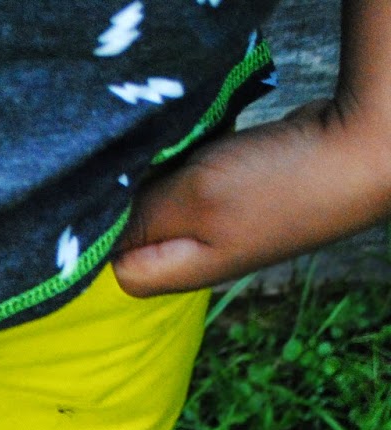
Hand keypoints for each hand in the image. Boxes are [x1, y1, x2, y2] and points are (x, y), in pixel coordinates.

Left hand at [113, 98, 390, 296]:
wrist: (358, 152)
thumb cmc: (277, 185)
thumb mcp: (191, 199)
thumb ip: (136, 215)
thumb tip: (90, 220)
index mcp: (172, 272)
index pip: (103, 264)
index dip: (93, 230)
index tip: (95, 193)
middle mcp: (187, 255)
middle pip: (127, 229)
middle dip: (121, 196)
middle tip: (127, 163)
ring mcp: (210, 223)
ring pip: (155, 197)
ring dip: (153, 171)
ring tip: (163, 149)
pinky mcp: (228, 191)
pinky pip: (184, 175)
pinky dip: (180, 156)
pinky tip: (187, 139)